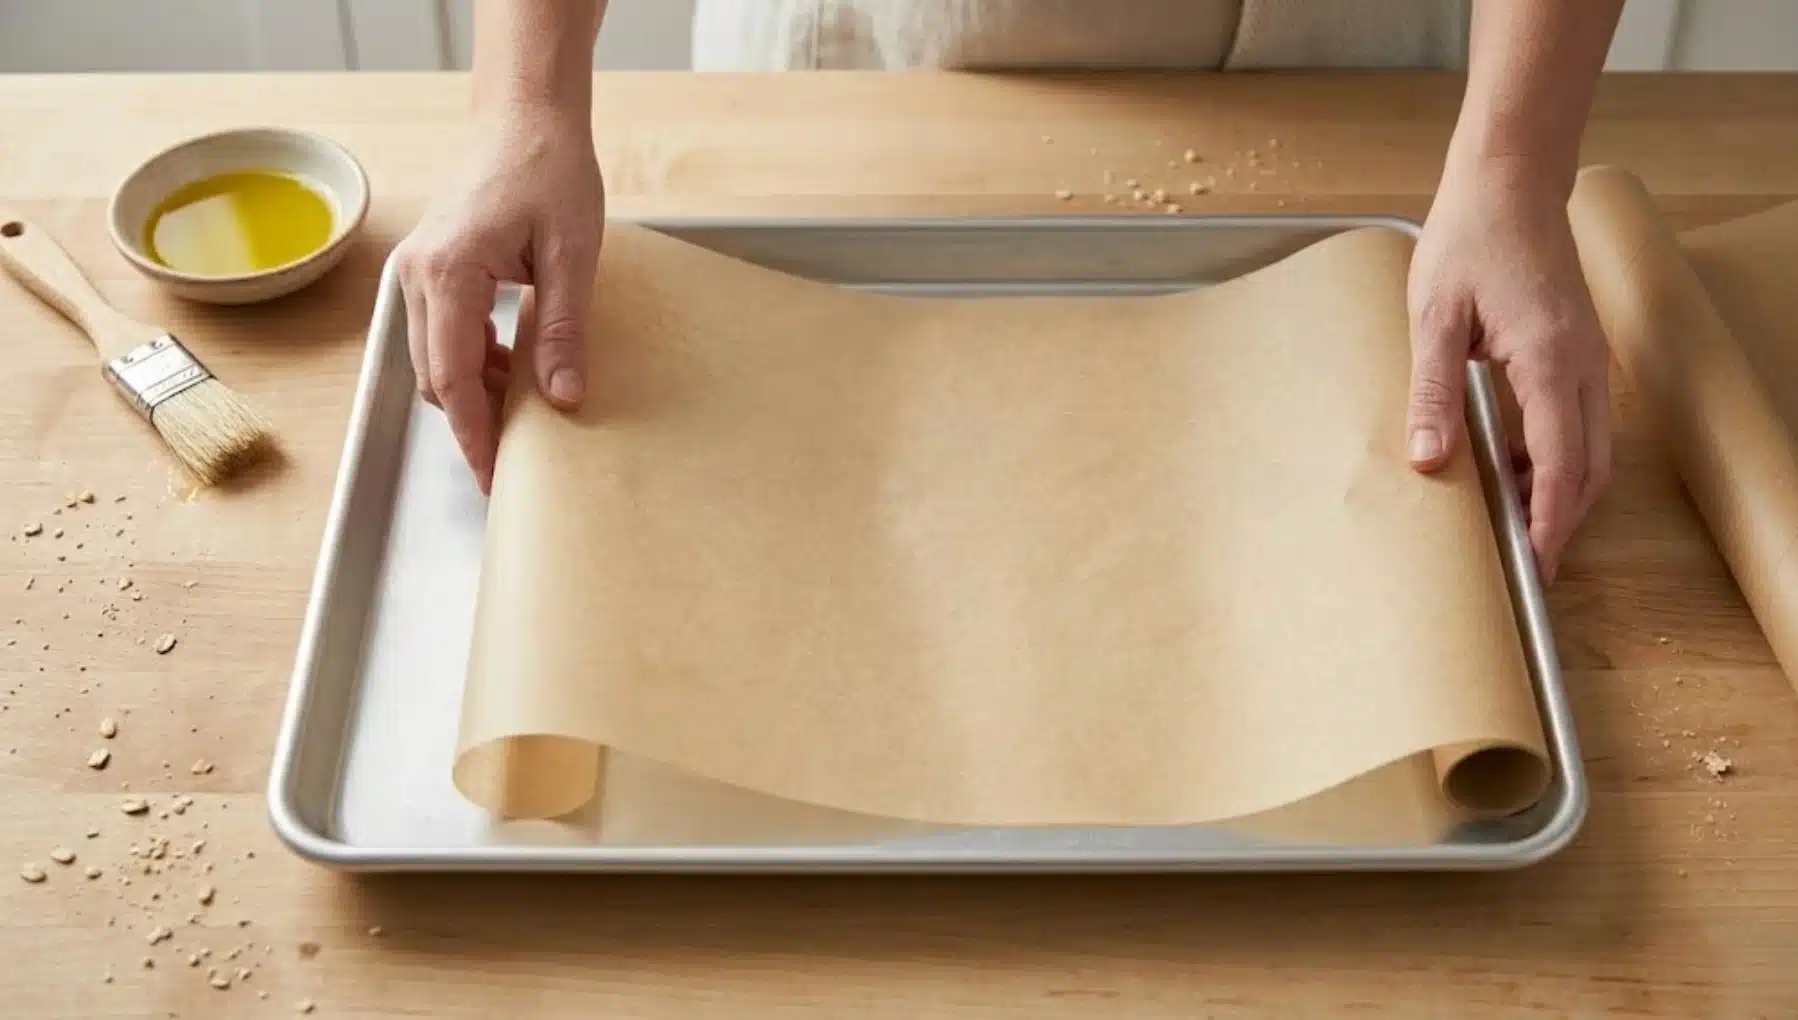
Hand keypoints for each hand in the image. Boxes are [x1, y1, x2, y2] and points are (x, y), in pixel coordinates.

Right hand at [394, 106, 603, 491]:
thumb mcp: (572, 255)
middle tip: (514, 463)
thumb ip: (563, 330)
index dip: (474, 435)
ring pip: (434, 360)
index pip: (452, 377)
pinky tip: (512, 368)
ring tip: (522, 416)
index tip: (493, 478)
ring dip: (473, 392)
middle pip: (435, 377)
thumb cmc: (549, 170)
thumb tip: (564, 399)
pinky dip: (472, 362)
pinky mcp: (430, 269)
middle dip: (472, 424)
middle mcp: (418, 276)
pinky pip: (441, 335)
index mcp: (449, 272)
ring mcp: (417, 272)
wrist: (524, 117)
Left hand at [1406, 163, 1611, 583]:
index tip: (1536, 562)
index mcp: (1550, 361)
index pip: (1563, 463)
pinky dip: (1563, 454)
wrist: (1509, 183)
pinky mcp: (1579, 348)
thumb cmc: (1470, 240)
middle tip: (1530, 563)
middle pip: (1591, 466)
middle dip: (1564, 518)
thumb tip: (1428, 458)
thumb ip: (1433, 391)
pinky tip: (1521, 466)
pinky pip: (1583, 418)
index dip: (1551, 520)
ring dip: (1565, 488)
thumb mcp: (1433, 317)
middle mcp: (1582, 364)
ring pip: (1594, 445)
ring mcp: (1588, 356)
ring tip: (1521, 523)